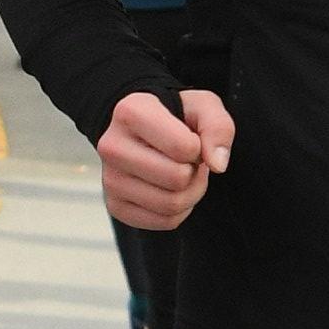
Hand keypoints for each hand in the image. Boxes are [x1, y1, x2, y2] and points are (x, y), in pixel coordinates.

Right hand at [100, 87, 233, 229]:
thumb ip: (218, 127)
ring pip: (172, 205)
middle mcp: (111, 146)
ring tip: (183, 174)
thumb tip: (218, 165)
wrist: (145, 131)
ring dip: (191, 192)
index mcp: (130, 113)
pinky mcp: (115, 206)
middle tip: (190, 161)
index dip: (199, 147)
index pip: (183, 148)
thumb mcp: (204, 107)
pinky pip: (165, 222)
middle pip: (177, 179)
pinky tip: (172, 190)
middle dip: (195, 172)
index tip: (189, 138)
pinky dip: (180, 211)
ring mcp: (110, 180)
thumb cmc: (177, 116)